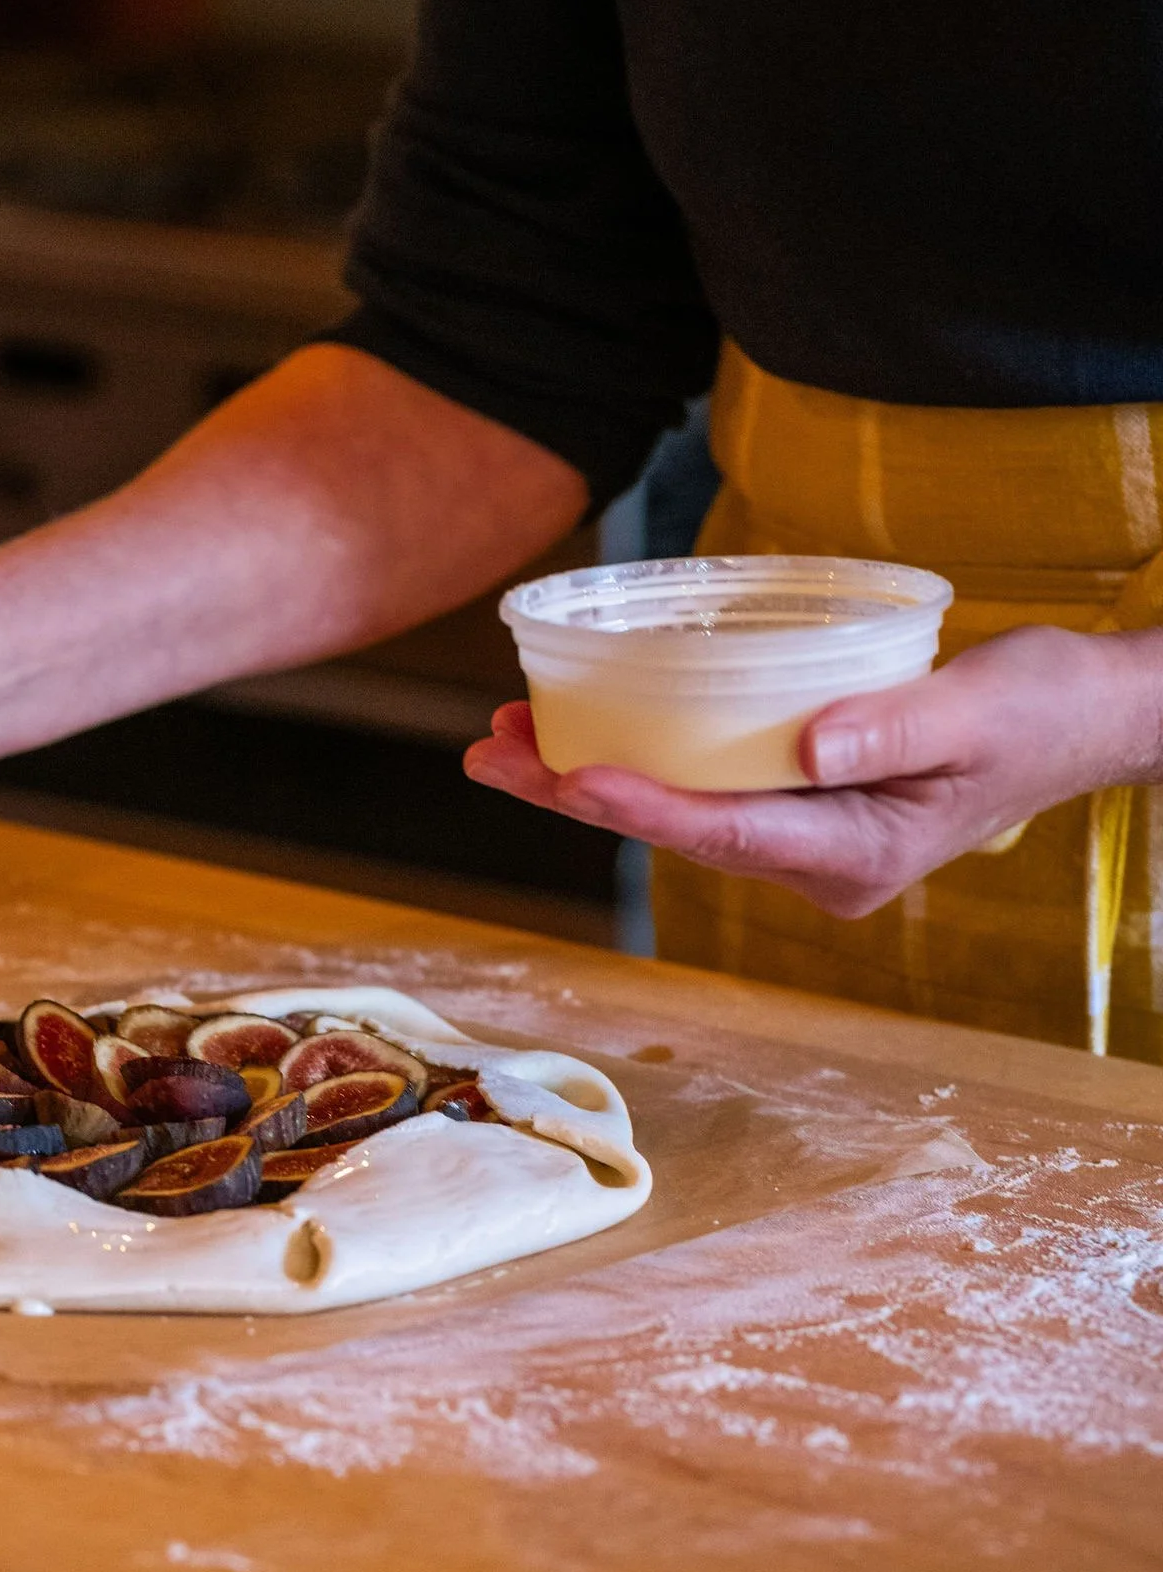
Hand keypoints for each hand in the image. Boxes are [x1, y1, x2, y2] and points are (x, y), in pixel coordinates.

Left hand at [464, 627, 1162, 918]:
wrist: (1083, 718)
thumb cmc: (1041, 710)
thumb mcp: (980, 709)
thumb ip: (895, 724)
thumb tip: (809, 745)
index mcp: (858, 855)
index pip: (729, 835)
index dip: (645, 806)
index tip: (571, 775)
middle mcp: (819, 862)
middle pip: (679, 831)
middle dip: (578, 793)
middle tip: (489, 754)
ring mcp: (806, 839)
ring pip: (679, 810)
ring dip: (589, 775)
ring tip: (504, 737)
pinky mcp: (800, 802)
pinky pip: (703, 785)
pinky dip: (640, 754)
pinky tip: (577, 726)